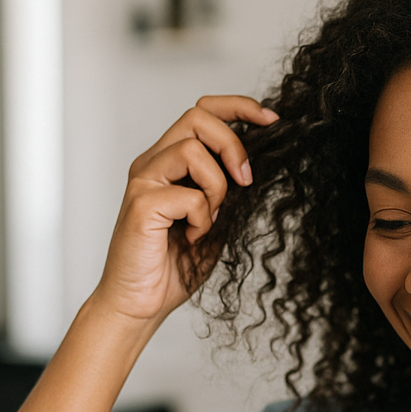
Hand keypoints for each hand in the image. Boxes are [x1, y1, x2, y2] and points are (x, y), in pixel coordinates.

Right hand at [94, 95, 278, 325]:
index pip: (202, 111)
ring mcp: (143, 182)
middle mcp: (152, 164)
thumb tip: (258, 167)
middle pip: (197, 116)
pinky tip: (192, 239)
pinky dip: (202, 219)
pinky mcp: (141, 205)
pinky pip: (189, 195)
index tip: (270, 120)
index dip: (239, 107)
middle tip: (245, 181)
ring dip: (216, 186)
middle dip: (232, 145)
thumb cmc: (172, 267)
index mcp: (169, 162)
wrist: (139, 304)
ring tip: (210, 219)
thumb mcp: (215, 220)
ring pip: (193, 149)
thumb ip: (228, 191)